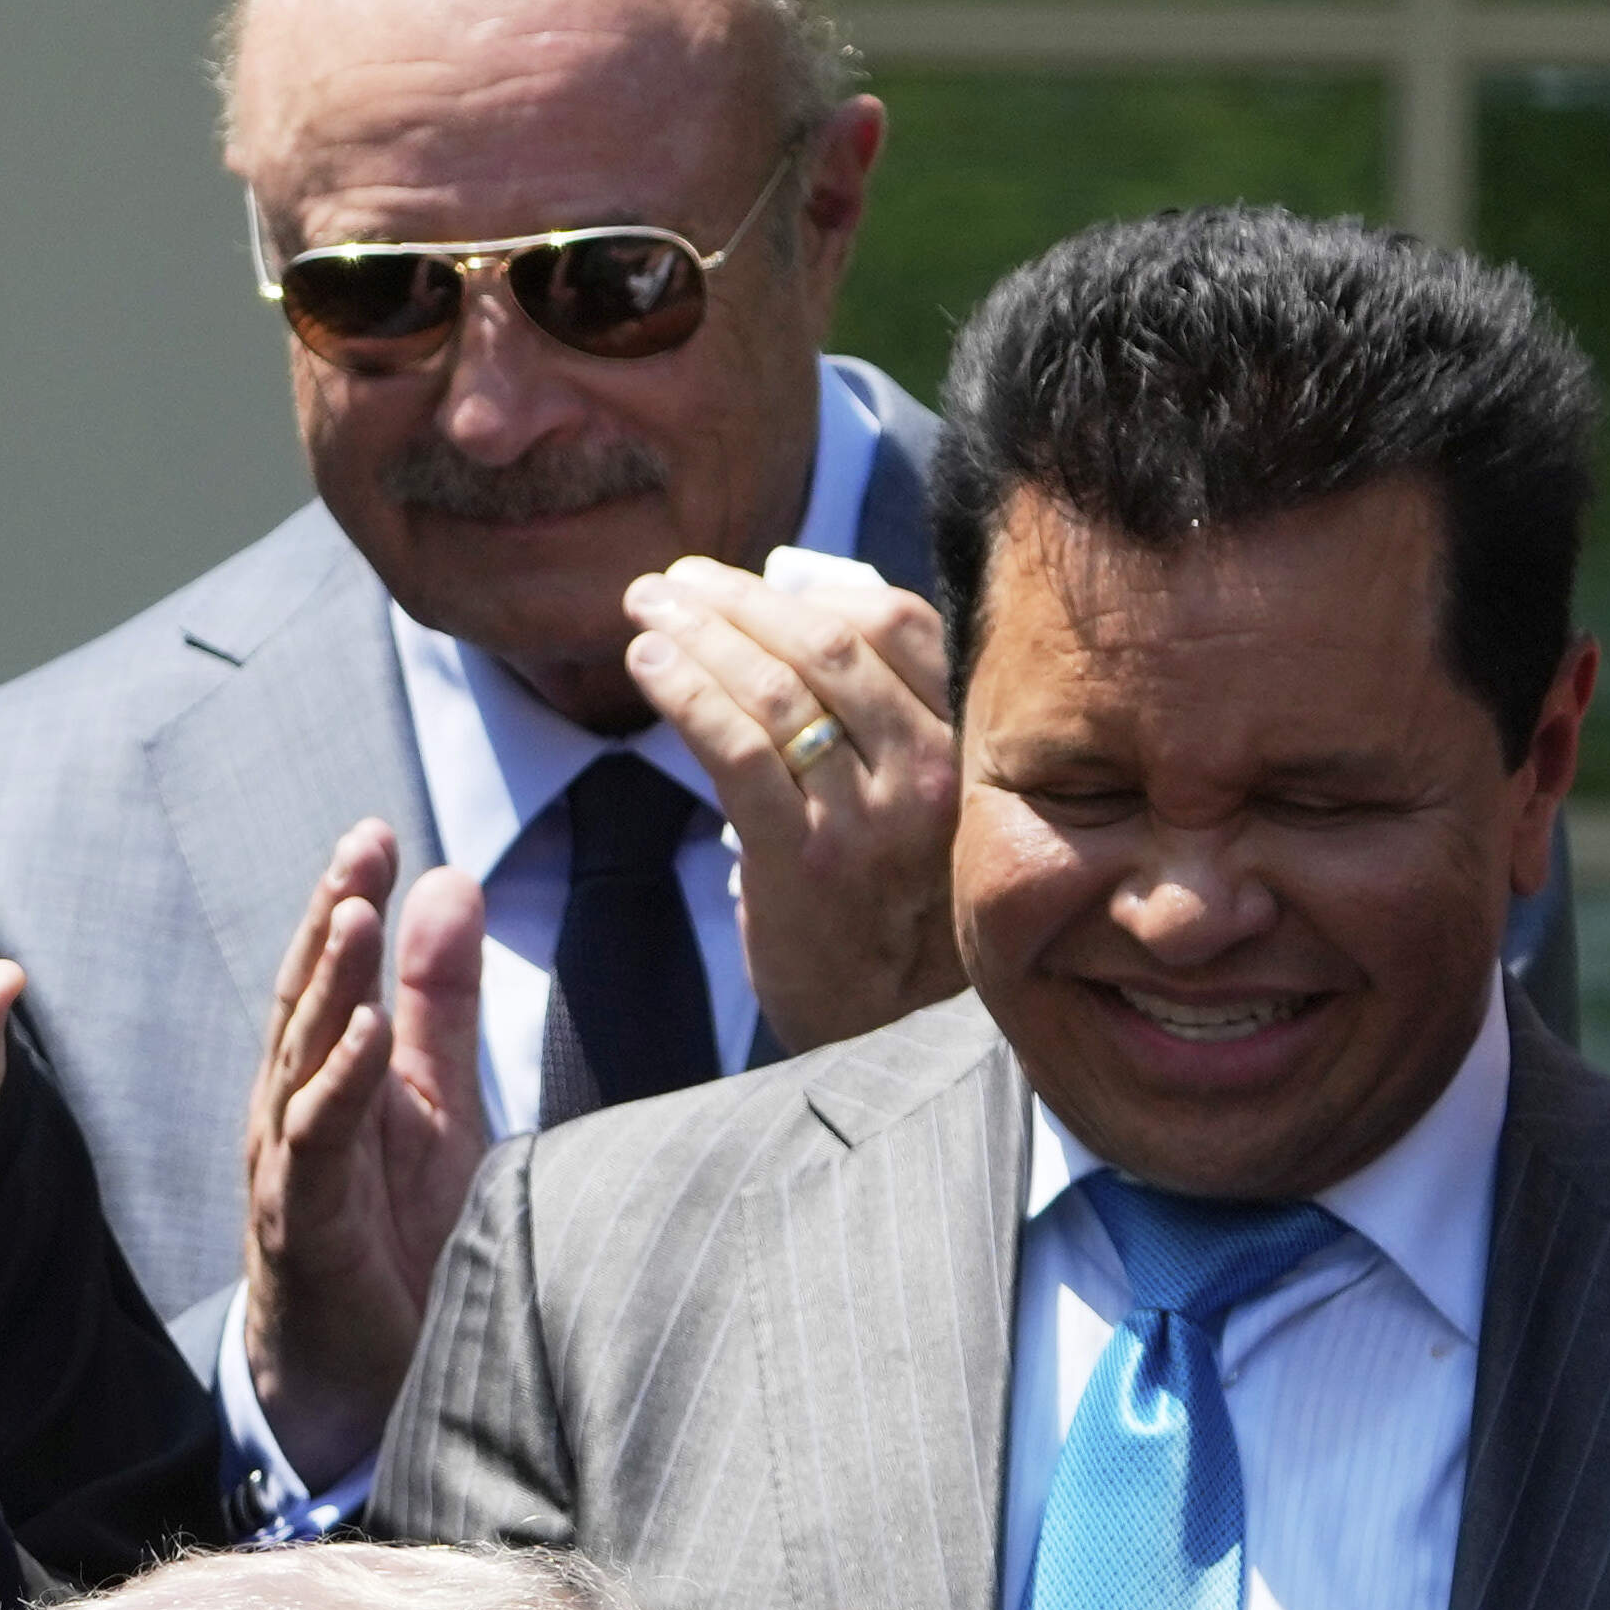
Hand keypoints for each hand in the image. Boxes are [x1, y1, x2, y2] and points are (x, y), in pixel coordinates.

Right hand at [240, 839, 490, 1491]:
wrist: (360, 1396)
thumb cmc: (397, 1250)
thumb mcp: (437, 1108)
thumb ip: (440, 1004)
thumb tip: (450, 882)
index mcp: (326, 1081)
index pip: (330, 976)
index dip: (348, 902)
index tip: (376, 831)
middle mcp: (294, 1115)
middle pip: (303, 1001)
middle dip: (329, 918)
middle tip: (359, 845)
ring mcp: (291, 1171)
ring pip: (298, 1060)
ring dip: (327, 986)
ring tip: (354, 912)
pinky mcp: (305, 1227)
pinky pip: (316, 1143)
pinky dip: (339, 1084)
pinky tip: (365, 1035)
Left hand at [624, 548, 960, 1050]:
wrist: (884, 1029)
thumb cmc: (888, 898)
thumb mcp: (920, 797)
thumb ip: (882, 712)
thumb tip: (790, 601)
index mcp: (964, 744)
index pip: (895, 624)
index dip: (808, 588)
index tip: (737, 580)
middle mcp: (929, 773)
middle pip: (824, 645)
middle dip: (735, 599)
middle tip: (671, 582)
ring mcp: (869, 818)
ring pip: (775, 689)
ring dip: (697, 634)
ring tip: (645, 611)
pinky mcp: (804, 859)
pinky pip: (736, 748)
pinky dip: (684, 691)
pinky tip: (646, 664)